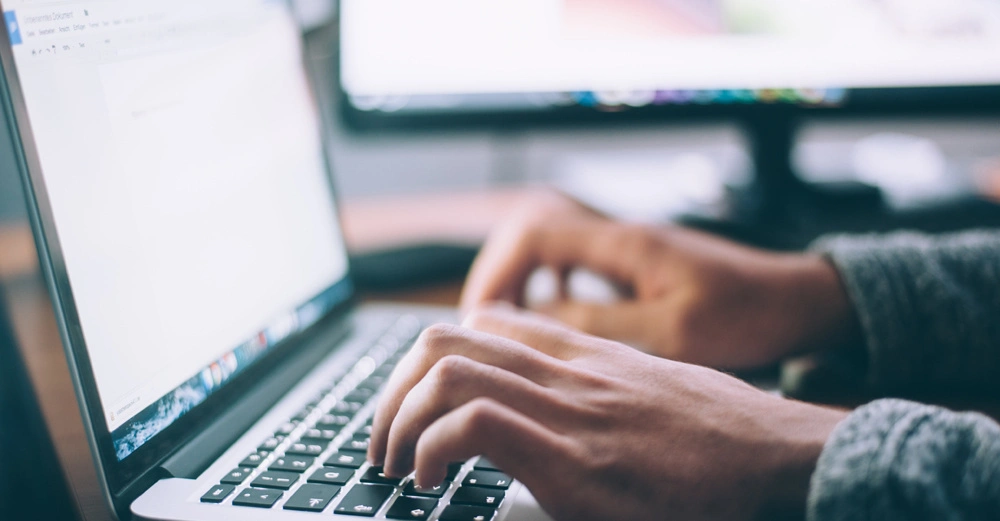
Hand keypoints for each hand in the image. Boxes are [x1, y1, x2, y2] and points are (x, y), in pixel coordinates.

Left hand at [368, 306, 847, 520]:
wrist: (783, 457)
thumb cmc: (727, 436)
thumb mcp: (656, 392)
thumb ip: (601, 391)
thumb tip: (562, 416)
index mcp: (583, 357)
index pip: (486, 322)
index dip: (432, 357)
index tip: (416, 400)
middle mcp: (567, 372)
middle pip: (446, 338)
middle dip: (393, 389)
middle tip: (384, 438)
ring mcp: (569, 410)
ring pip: (447, 370)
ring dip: (398, 418)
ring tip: (394, 462)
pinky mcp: (574, 459)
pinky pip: (474, 424)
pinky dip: (432, 449)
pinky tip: (431, 480)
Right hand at [460, 191, 858, 368]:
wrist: (796, 301)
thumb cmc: (747, 315)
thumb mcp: (672, 332)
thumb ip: (601, 324)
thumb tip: (536, 322)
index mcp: (624, 243)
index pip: (534, 233)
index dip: (497, 271)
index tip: (482, 315)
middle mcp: (620, 236)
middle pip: (531, 232)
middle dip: (499, 275)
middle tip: (485, 323)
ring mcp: (627, 247)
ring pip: (550, 246)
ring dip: (521, 279)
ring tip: (507, 323)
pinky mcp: (637, 264)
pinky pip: (574, 263)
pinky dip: (550, 285)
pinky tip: (552, 316)